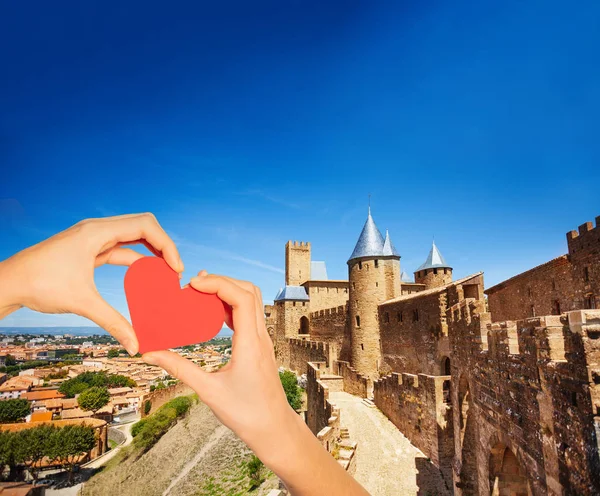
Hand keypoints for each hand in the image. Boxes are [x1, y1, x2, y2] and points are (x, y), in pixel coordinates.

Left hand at [0, 213, 182, 354]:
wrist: (8, 283)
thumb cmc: (39, 284)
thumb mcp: (82, 303)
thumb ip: (113, 322)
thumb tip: (137, 345)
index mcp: (97, 231)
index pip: (146, 226)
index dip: (167, 244)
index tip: (175, 268)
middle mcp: (97, 229)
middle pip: (144, 226)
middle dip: (164, 246)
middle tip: (174, 271)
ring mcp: (93, 238)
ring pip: (133, 237)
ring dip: (151, 252)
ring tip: (165, 274)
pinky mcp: (89, 250)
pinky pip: (120, 249)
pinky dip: (136, 260)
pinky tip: (145, 277)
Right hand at [143, 273, 368, 495]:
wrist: (274, 429)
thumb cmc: (246, 414)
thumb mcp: (208, 391)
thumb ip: (179, 368)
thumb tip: (151, 353)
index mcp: (250, 343)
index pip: (241, 297)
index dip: (218, 283)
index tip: (193, 284)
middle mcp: (260, 337)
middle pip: (249, 291)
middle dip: (221, 281)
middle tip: (194, 285)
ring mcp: (263, 340)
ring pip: (251, 301)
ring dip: (228, 291)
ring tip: (200, 293)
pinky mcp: (260, 346)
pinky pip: (249, 315)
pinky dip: (231, 306)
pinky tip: (213, 313)